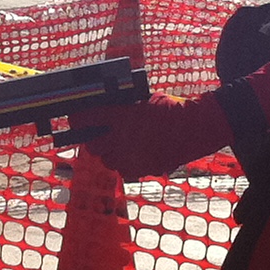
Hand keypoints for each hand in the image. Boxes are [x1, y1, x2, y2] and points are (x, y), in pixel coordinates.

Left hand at [64, 93, 233, 180]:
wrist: (194, 130)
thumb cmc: (170, 109)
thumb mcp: (143, 100)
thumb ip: (122, 106)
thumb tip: (102, 108)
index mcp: (121, 118)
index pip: (87, 119)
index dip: (78, 118)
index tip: (75, 117)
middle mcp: (121, 140)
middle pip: (92, 144)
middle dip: (91, 137)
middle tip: (94, 130)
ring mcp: (130, 157)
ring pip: (105, 159)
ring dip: (106, 151)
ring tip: (114, 142)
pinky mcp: (139, 170)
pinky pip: (122, 168)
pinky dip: (122, 161)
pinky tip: (130, 151)